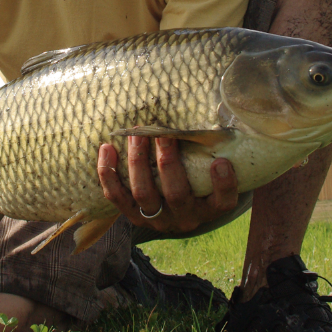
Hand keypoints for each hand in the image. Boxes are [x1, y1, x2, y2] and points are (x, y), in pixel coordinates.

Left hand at [97, 136, 237, 233]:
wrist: (176, 212)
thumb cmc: (198, 180)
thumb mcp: (211, 172)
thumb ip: (214, 151)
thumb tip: (220, 112)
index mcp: (210, 208)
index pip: (223, 201)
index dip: (224, 185)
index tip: (221, 162)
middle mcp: (184, 217)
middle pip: (176, 194)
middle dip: (168, 162)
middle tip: (164, 134)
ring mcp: (157, 219)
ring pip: (144, 193)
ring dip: (138, 161)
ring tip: (136, 135)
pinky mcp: (132, 216)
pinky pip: (116, 197)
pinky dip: (109, 173)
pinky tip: (107, 148)